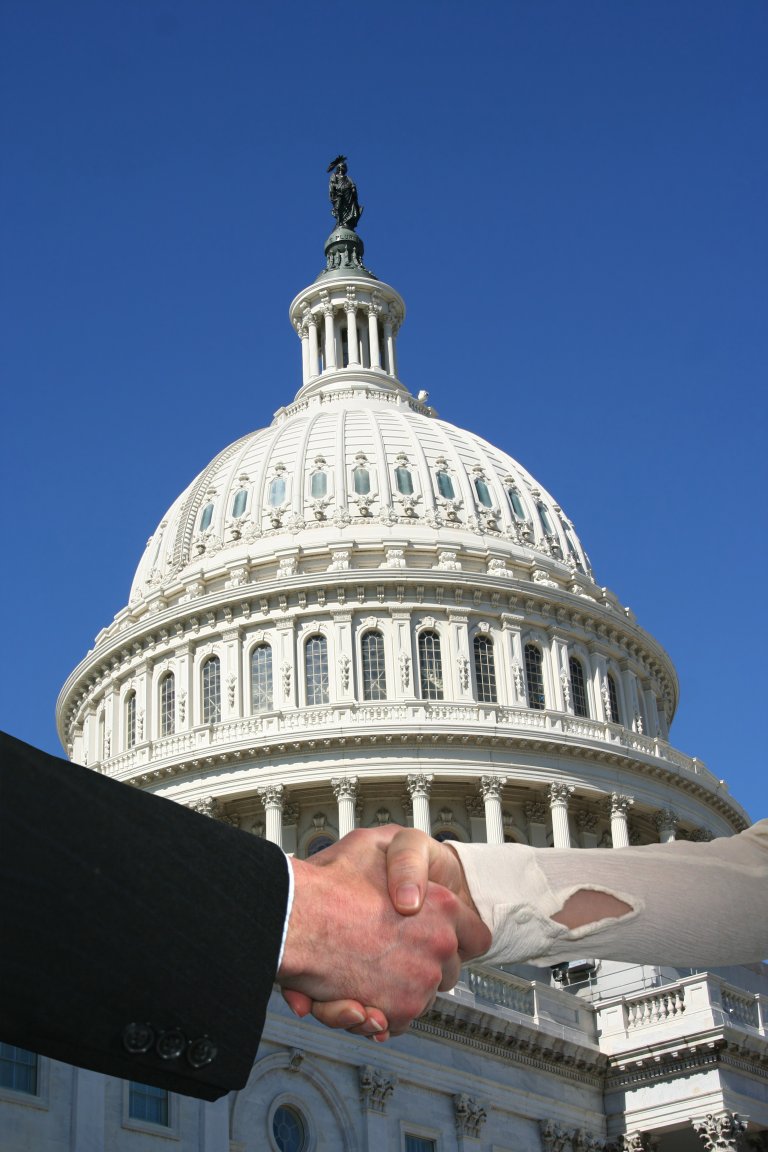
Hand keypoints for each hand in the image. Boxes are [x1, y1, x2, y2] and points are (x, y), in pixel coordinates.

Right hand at [277, 826, 489, 1035]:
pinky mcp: (398, 1012)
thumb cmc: (329, 881)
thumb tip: (415, 896)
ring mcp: (421, 981)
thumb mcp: (375, 846)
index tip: (438, 940)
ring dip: (397, 993)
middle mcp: (439, 945)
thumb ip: (405, 867)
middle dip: (423, 967)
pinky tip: (357, 998)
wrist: (291, 916)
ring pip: (421, 998)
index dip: (457, 936)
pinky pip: (398, 1022)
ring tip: (365, 975)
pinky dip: (378, 1016)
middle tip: (390, 955)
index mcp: (442, 906)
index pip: (476, 935)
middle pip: (449, 971)